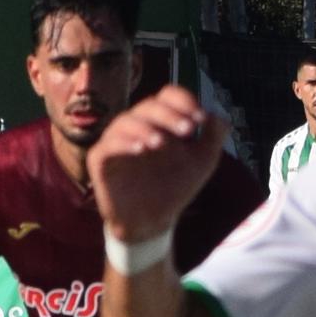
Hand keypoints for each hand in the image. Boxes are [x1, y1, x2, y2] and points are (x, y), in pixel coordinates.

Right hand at [86, 87, 226, 239]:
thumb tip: (215, 113)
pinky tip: (140, 150)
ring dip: (145, 128)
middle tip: (188, 130)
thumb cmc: (176, 187)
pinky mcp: (100, 159)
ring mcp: (116, 140)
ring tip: (161, 143)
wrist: (154, 221)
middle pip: (149, 105)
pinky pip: (107, 145)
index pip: (168, 96)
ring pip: (126, 121)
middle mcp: (137, 124)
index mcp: (160, 120)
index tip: (200, 120)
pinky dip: (123, 144)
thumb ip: (214, 136)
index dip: (184, 102)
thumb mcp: (204, 161)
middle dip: (169, 115)